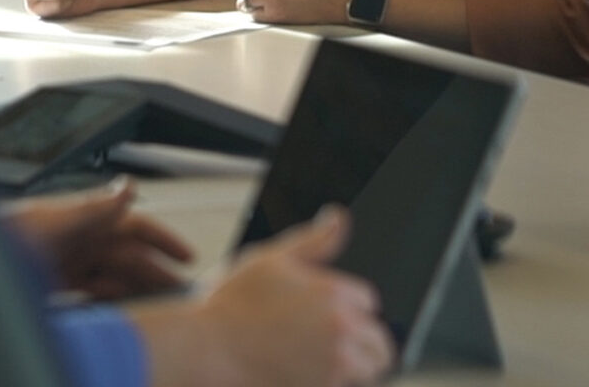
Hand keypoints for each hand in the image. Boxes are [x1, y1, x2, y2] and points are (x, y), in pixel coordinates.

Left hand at [0, 177, 193, 298]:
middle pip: (131, 258)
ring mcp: (73, 263)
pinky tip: (124, 312)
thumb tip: (129, 186)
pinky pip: (95, 294)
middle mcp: (85, 240)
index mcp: (91, 220)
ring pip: (116, 277)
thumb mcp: (59, 219)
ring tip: (160, 307)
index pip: (138, 228)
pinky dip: (111, 302)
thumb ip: (96, 207)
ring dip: (138, 290)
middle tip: (182, 293)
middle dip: (158, 273)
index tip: (188, 257)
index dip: (164, 241)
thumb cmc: (13, 235)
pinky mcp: (59, 285)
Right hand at [188, 207, 393, 386]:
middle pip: (380, 341)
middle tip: (335, 342)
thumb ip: (315, 240)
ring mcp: (333, 368)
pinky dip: (338, 384)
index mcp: (334, 293)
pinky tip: (312, 374)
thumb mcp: (273, 258)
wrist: (208, 349)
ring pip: (370, 371)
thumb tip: (339, 218)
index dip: (351, 304)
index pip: (370, 301)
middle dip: (364, 340)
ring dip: (357, 367)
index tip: (328, 312)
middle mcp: (341, 330)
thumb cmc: (233, 305)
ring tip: (327, 361)